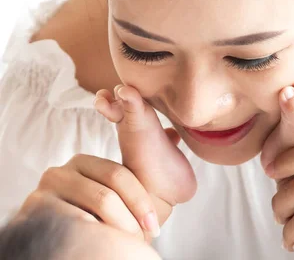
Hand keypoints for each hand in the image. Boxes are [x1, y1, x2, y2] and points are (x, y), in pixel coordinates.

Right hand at [16, 128, 180, 241]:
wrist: (75, 239)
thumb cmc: (105, 215)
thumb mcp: (120, 189)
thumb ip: (142, 162)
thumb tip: (174, 134)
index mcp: (82, 162)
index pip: (118, 176)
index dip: (140, 202)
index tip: (154, 225)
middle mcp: (59, 173)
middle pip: (105, 196)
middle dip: (130, 220)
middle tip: (145, 237)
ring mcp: (43, 192)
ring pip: (92, 213)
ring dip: (117, 232)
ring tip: (129, 243)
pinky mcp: (35, 212)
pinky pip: (74, 227)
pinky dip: (96, 236)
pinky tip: (107, 243)